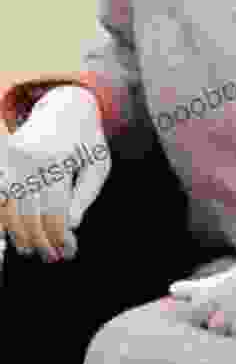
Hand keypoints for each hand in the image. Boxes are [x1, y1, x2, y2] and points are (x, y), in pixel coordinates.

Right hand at [0, 86, 109, 262]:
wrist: (65, 105)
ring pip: (11, 209)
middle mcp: (31, 157)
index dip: (61, 236)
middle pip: (31, 214)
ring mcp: (12, 157)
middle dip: (41, 241)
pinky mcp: (3, 157)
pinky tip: (13, 234)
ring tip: (33, 250)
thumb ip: (86, 193)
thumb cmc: (86, 138)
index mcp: (58, 157)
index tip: (69, 251)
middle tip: (52, 258)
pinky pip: (1, 196)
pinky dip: (4, 217)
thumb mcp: (99, 162)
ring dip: (20, 235)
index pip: (56, 210)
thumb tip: (71, 224)